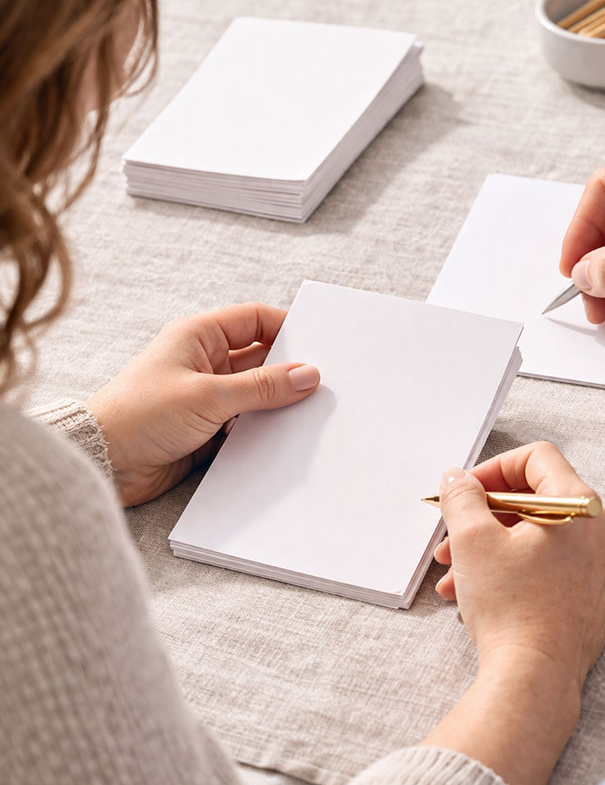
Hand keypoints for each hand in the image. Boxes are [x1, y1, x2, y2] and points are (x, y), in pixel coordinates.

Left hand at [86, 303, 319, 506]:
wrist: (102, 464)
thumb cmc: (139, 415)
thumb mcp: (208, 396)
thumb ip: (262, 386)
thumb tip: (307, 375)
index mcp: (199, 337)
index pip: (255, 320)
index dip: (287, 328)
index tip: (320, 344)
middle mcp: (205, 363)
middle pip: (261, 359)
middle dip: (289, 372)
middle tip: (322, 384)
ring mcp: (207, 397)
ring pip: (256, 395)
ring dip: (277, 405)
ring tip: (308, 415)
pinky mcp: (207, 429)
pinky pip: (246, 425)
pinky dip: (263, 431)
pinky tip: (283, 440)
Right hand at [425, 443, 604, 784]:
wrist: (535, 681)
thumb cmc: (511, 610)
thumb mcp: (473, 539)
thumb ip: (462, 497)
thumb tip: (458, 479)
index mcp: (583, 505)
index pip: (537, 459)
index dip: (493, 469)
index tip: (466, 490)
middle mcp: (603, 531)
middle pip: (534, 500)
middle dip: (484, 517)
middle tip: (452, 534)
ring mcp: (603, 565)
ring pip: (538, 536)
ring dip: (491, 547)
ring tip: (454, 572)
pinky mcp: (594, 595)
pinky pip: (550, 564)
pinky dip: (513, 568)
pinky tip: (475, 590)